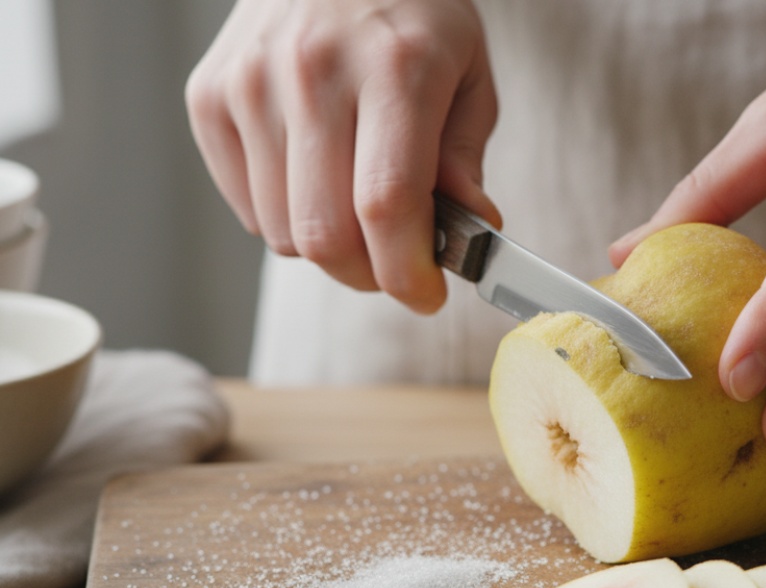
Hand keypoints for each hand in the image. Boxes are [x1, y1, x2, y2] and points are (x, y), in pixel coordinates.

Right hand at [186, 0, 497, 312]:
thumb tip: (469, 234)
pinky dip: (285, 218)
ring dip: (328, 247)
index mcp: (394, 66)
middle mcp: (312, 70)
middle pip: (325, 234)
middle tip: (394, 263)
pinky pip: (247, 210)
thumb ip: (464, 160)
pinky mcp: (209, 96)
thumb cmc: (411, 15)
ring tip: (355, 208)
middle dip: (369, 274)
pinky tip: (314, 178)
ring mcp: (250, 82)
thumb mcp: (468, 76)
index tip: (426, 295)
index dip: (407, 272)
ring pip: (282, 233)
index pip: (387, 205)